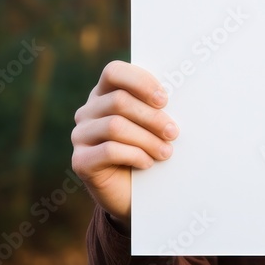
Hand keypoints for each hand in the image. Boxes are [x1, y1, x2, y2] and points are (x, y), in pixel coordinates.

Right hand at [71, 60, 178, 229]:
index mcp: (104, 94)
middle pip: (118, 101)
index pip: (114, 72)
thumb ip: (157, 107)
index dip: (140, 82)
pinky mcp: (80, 161)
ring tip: (166, 151)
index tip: (164, 100)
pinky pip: (109, 150)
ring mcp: (80, 136)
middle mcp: (87, 112)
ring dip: (147, 139)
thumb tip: (184, 96)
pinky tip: (148, 163)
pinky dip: (134, 155)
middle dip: (151, 117)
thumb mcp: (153, 125)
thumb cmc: (148, 149)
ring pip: (115, 126)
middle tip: (173, 132)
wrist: (133, 192)